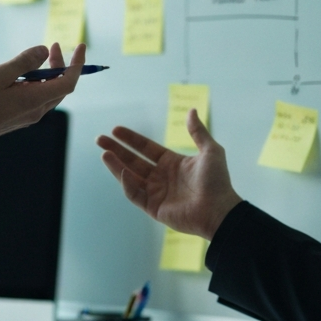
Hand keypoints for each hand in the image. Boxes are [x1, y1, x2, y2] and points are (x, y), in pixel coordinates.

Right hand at [0, 42, 84, 153]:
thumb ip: (24, 62)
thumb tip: (44, 50)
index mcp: (35, 99)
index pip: (68, 81)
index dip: (77, 63)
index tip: (80, 46)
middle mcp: (37, 110)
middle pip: (61, 86)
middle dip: (62, 65)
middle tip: (53, 47)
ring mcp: (30, 116)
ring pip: (50, 93)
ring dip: (50, 74)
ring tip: (37, 58)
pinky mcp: (22, 118)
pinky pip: (39, 98)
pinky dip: (40, 83)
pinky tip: (24, 75)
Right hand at [96, 110, 241, 240]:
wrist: (220, 210)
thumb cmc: (217, 181)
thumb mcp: (211, 151)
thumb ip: (198, 131)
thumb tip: (191, 110)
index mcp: (171, 163)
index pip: (146, 149)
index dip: (131, 139)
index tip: (116, 130)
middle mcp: (161, 177)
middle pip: (133, 161)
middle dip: (116, 149)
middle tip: (100, 139)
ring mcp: (156, 193)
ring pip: (130, 176)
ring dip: (116, 165)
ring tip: (104, 153)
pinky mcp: (154, 208)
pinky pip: (135, 195)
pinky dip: (127, 184)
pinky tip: (122, 172)